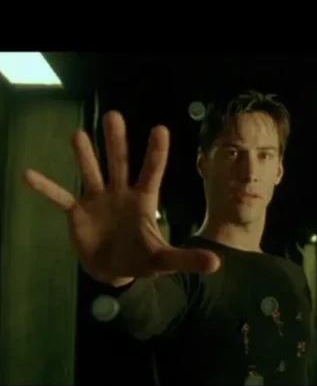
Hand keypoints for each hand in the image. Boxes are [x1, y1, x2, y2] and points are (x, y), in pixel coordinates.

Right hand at [23, 111, 219, 285]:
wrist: (115, 269)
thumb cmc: (142, 258)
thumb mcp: (164, 260)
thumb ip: (187, 259)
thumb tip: (217, 264)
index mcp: (144, 200)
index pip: (152, 172)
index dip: (156, 153)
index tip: (160, 129)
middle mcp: (121, 193)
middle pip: (119, 163)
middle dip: (116, 141)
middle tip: (114, 116)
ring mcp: (98, 200)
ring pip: (91, 172)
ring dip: (84, 155)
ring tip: (78, 135)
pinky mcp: (78, 212)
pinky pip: (60, 197)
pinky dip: (46, 188)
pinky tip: (29, 174)